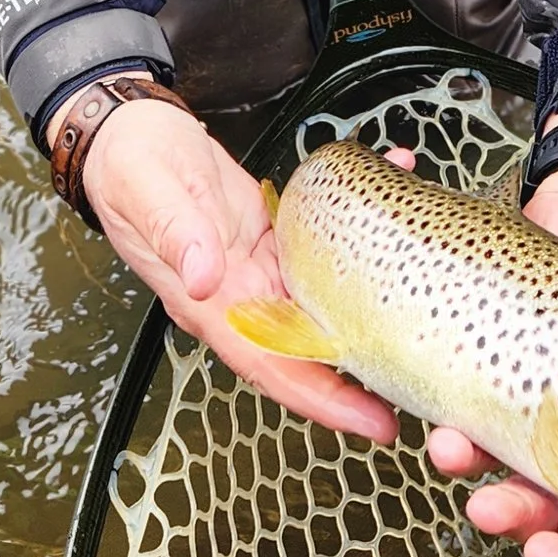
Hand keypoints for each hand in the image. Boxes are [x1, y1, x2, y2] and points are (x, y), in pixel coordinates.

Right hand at [80, 98, 397, 444]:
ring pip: (325, 304)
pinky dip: (364, 230)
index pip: (270, 365)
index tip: (369, 421)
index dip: (320, 399)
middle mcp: (242, 295)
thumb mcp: (150, 193)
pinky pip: (326, 246)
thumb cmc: (132, 167)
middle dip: (364, 374)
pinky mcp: (277, 239)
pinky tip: (395, 186)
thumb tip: (205, 279)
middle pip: (309, 350)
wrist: (130, 135)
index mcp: (210, 302)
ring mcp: (263, 269)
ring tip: (428, 313)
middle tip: (422, 389)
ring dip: (376, 305)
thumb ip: (177, 233)